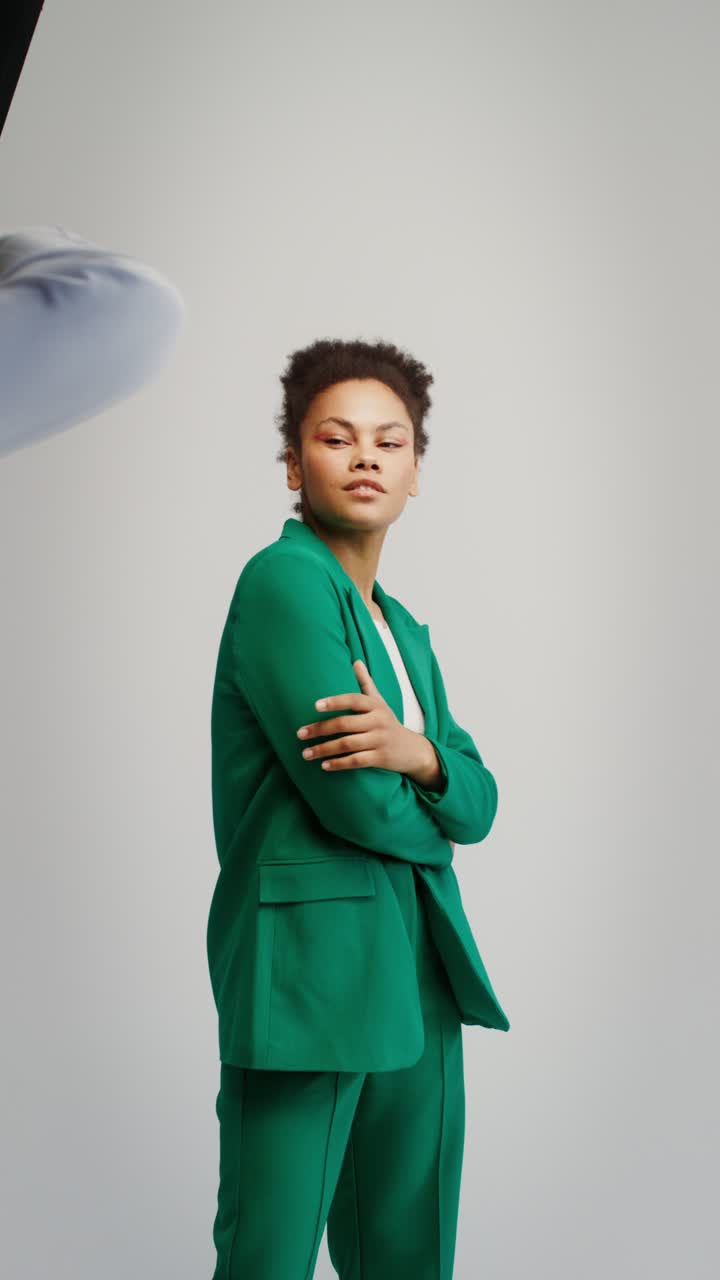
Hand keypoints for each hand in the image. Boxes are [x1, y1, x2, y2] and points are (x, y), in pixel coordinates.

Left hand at [296, 659, 431, 775]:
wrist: (413, 750)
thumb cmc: (389, 723)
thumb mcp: (380, 702)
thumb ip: (366, 683)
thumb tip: (355, 661)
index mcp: (376, 706)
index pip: (354, 699)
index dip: (335, 702)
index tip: (315, 705)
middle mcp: (378, 721)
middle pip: (345, 724)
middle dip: (320, 729)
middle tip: (300, 734)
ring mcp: (380, 740)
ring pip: (347, 744)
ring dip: (324, 749)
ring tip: (305, 754)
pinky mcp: (381, 758)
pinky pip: (356, 761)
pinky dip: (339, 764)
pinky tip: (324, 766)